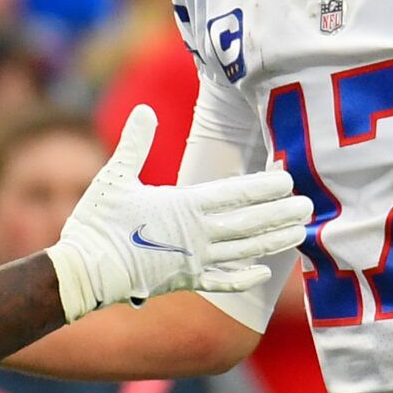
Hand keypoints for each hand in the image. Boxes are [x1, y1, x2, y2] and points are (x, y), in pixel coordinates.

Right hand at [45, 106, 309, 320]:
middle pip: (251, 223)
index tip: (289, 179)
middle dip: (281, 213)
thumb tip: (145, 110)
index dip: (266, 187)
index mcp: (185, 206)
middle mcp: (198, 236)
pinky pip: (223, 282)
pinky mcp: (185, 283)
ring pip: (245, 251)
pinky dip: (245, 278)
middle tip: (308, 205)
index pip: (237, 194)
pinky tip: (264, 274)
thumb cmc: (97, 223)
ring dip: (274, 241)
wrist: (83, 274)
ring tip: (300, 232)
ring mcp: (195, 262)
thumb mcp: (114, 177)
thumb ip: (135, 144)